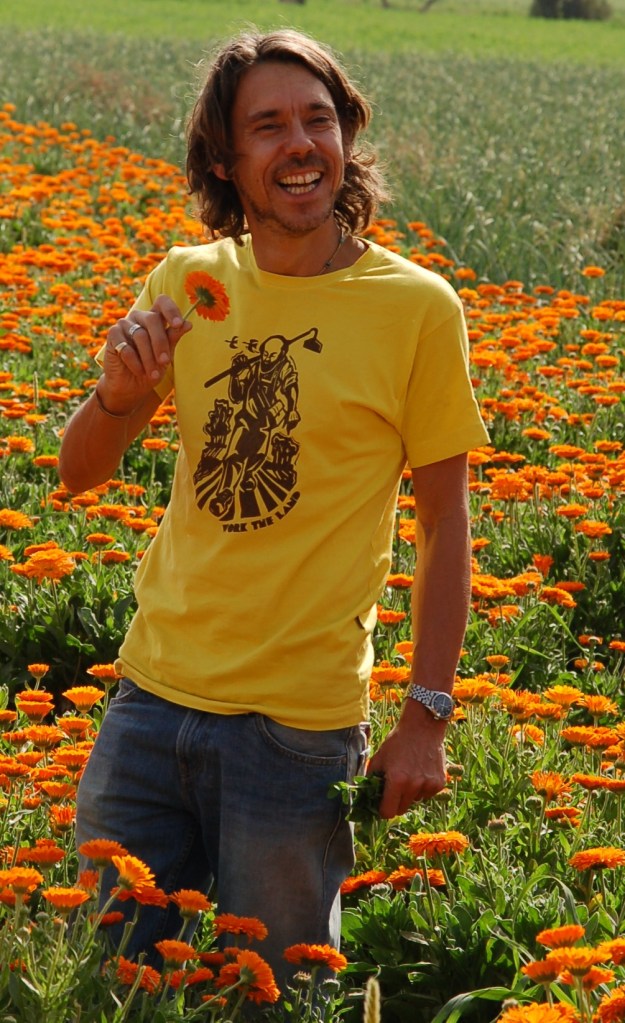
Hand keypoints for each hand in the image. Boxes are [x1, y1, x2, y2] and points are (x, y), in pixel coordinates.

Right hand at [99, 296, 191, 413]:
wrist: (131, 387)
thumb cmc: (150, 368)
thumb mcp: (166, 355)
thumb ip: (173, 338)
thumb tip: (188, 324)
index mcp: (154, 318)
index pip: (162, 302)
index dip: (171, 310)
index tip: (179, 324)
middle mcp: (139, 317)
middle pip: (153, 320)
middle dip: (161, 343)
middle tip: (165, 362)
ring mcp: (124, 324)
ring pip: (140, 335)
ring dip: (149, 358)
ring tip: (153, 374)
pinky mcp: (112, 335)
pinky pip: (126, 347)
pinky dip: (134, 362)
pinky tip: (139, 371)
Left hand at [366, 705, 446, 818]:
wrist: (423, 726)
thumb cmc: (398, 741)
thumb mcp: (379, 757)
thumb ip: (371, 778)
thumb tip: (365, 795)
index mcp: (396, 781)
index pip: (388, 812)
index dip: (382, 810)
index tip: (381, 804)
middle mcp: (413, 786)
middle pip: (401, 810)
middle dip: (395, 802)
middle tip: (394, 787)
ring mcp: (428, 785)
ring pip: (415, 801)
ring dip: (410, 794)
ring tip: (409, 774)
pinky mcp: (439, 783)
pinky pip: (427, 795)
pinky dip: (422, 788)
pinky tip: (420, 772)